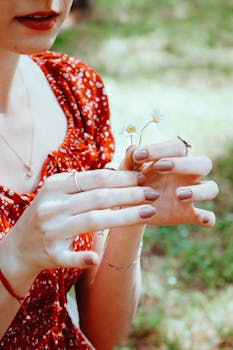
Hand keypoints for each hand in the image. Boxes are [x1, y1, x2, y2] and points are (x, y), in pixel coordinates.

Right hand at [5, 170, 158, 274]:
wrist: (19, 246)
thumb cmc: (47, 215)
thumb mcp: (59, 194)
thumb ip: (84, 185)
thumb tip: (120, 173)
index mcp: (55, 186)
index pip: (95, 179)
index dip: (121, 178)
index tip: (142, 178)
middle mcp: (52, 206)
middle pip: (98, 197)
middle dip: (130, 194)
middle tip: (153, 193)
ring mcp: (50, 230)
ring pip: (93, 221)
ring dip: (124, 217)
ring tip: (149, 212)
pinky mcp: (49, 254)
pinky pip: (70, 256)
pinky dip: (83, 257)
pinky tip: (97, 257)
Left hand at [120, 139, 218, 226]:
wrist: (130, 209)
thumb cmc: (132, 183)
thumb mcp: (126, 172)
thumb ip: (128, 160)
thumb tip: (132, 149)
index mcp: (172, 160)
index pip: (177, 147)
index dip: (160, 148)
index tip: (139, 156)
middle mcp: (186, 175)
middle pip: (203, 163)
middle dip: (184, 164)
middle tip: (160, 167)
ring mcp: (190, 196)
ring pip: (211, 188)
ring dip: (199, 191)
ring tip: (178, 194)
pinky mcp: (189, 215)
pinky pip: (208, 216)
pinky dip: (208, 218)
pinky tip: (202, 219)